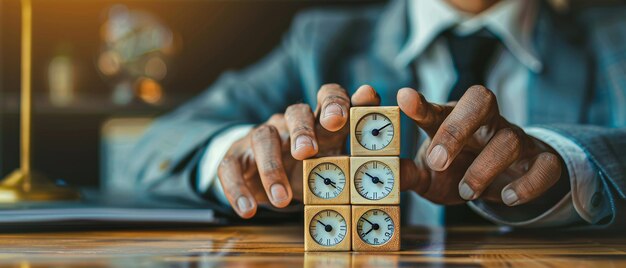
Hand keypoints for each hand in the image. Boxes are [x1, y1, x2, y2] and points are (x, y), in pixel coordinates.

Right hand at [217, 84, 380, 217]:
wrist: (261, 178)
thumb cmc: (307, 172)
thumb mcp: (333, 167)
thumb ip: (360, 163)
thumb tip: (401, 167)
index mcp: (320, 123)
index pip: (330, 98)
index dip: (341, 100)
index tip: (358, 104)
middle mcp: (290, 124)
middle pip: (296, 111)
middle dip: (304, 129)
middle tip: (309, 152)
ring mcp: (261, 137)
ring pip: (263, 137)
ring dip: (272, 168)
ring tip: (282, 200)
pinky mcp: (235, 157)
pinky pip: (231, 167)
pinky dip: (238, 189)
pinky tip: (247, 210)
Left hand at [397, 85, 563, 205]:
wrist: (499, 185)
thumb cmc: (457, 171)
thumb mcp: (429, 174)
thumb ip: (409, 173)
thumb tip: (387, 173)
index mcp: (453, 120)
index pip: (438, 107)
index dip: (422, 104)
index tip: (404, 99)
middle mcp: (486, 123)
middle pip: (481, 100)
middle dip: (457, 129)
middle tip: (436, 161)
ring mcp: (516, 139)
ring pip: (510, 138)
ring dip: (484, 168)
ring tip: (465, 190)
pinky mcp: (541, 162)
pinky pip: (546, 166)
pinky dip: (528, 183)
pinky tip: (505, 197)